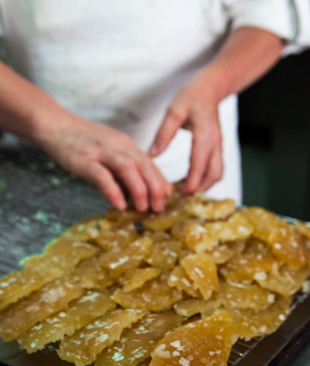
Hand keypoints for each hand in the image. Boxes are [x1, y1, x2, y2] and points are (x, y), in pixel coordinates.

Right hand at [37, 113, 172, 211]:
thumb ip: (124, 170)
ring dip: (139, 189)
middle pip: (144, 165)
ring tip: (142, 208)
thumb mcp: (110, 153)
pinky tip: (119, 204)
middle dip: (155, 188)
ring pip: (128, 168)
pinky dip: (113, 190)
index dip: (160, 181)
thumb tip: (139, 193)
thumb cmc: (83, 143)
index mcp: (126, 145)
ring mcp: (101, 152)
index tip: (166, 198)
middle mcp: (118, 147)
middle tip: (159, 208)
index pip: (150, 163)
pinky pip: (102, 175)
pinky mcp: (84, 160)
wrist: (56, 125)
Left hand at [149, 72, 223, 194]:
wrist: (210, 89)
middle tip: (181, 198)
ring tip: (185, 194)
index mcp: (205, 133)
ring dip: (204, 186)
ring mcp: (219, 146)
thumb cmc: (190, 97)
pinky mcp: (218, 149)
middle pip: (214, 174)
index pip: (199, 163)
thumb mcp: (173, 111)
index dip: (191, 181)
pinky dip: (205, 180)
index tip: (180, 194)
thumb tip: (151, 156)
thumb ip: (163, 134)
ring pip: (218, 174)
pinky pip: (215, 169)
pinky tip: (191, 183)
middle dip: (200, 188)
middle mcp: (216, 142)